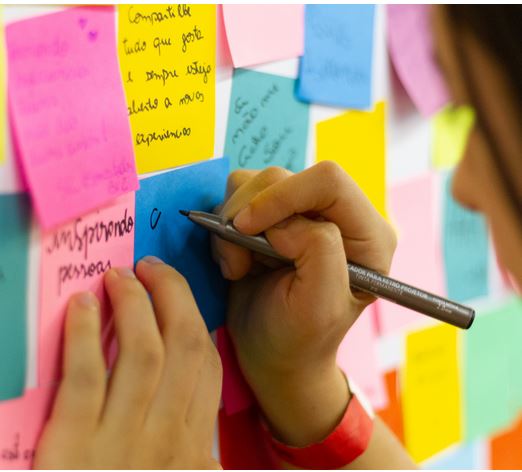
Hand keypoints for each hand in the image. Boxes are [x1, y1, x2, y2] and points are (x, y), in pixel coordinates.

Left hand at [34, 257, 221, 468]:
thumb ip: (192, 449)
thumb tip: (196, 406)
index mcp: (191, 446)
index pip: (206, 365)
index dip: (194, 319)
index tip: (175, 292)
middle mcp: (167, 437)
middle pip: (182, 349)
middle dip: (171, 298)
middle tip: (150, 268)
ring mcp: (121, 442)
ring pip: (142, 355)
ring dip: (133, 307)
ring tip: (119, 277)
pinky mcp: (73, 449)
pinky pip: (86, 380)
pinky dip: (83, 337)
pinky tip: (80, 306)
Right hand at [213, 162, 396, 447]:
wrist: (273, 354)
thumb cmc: (299, 339)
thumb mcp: (319, 306)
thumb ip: (317, 251)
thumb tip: (285, 223)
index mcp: (368, 234)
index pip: (328, 181)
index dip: (282, 196)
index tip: (246, 228)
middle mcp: (338, 215)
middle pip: (284, 177)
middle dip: (250, 215)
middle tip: (238, 261)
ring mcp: (303, 213)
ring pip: (256, 182)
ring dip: (233, 222)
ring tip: (238, 266)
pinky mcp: (273, 216)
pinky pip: (238, 195)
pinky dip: (225, 226)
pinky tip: (236, 260)